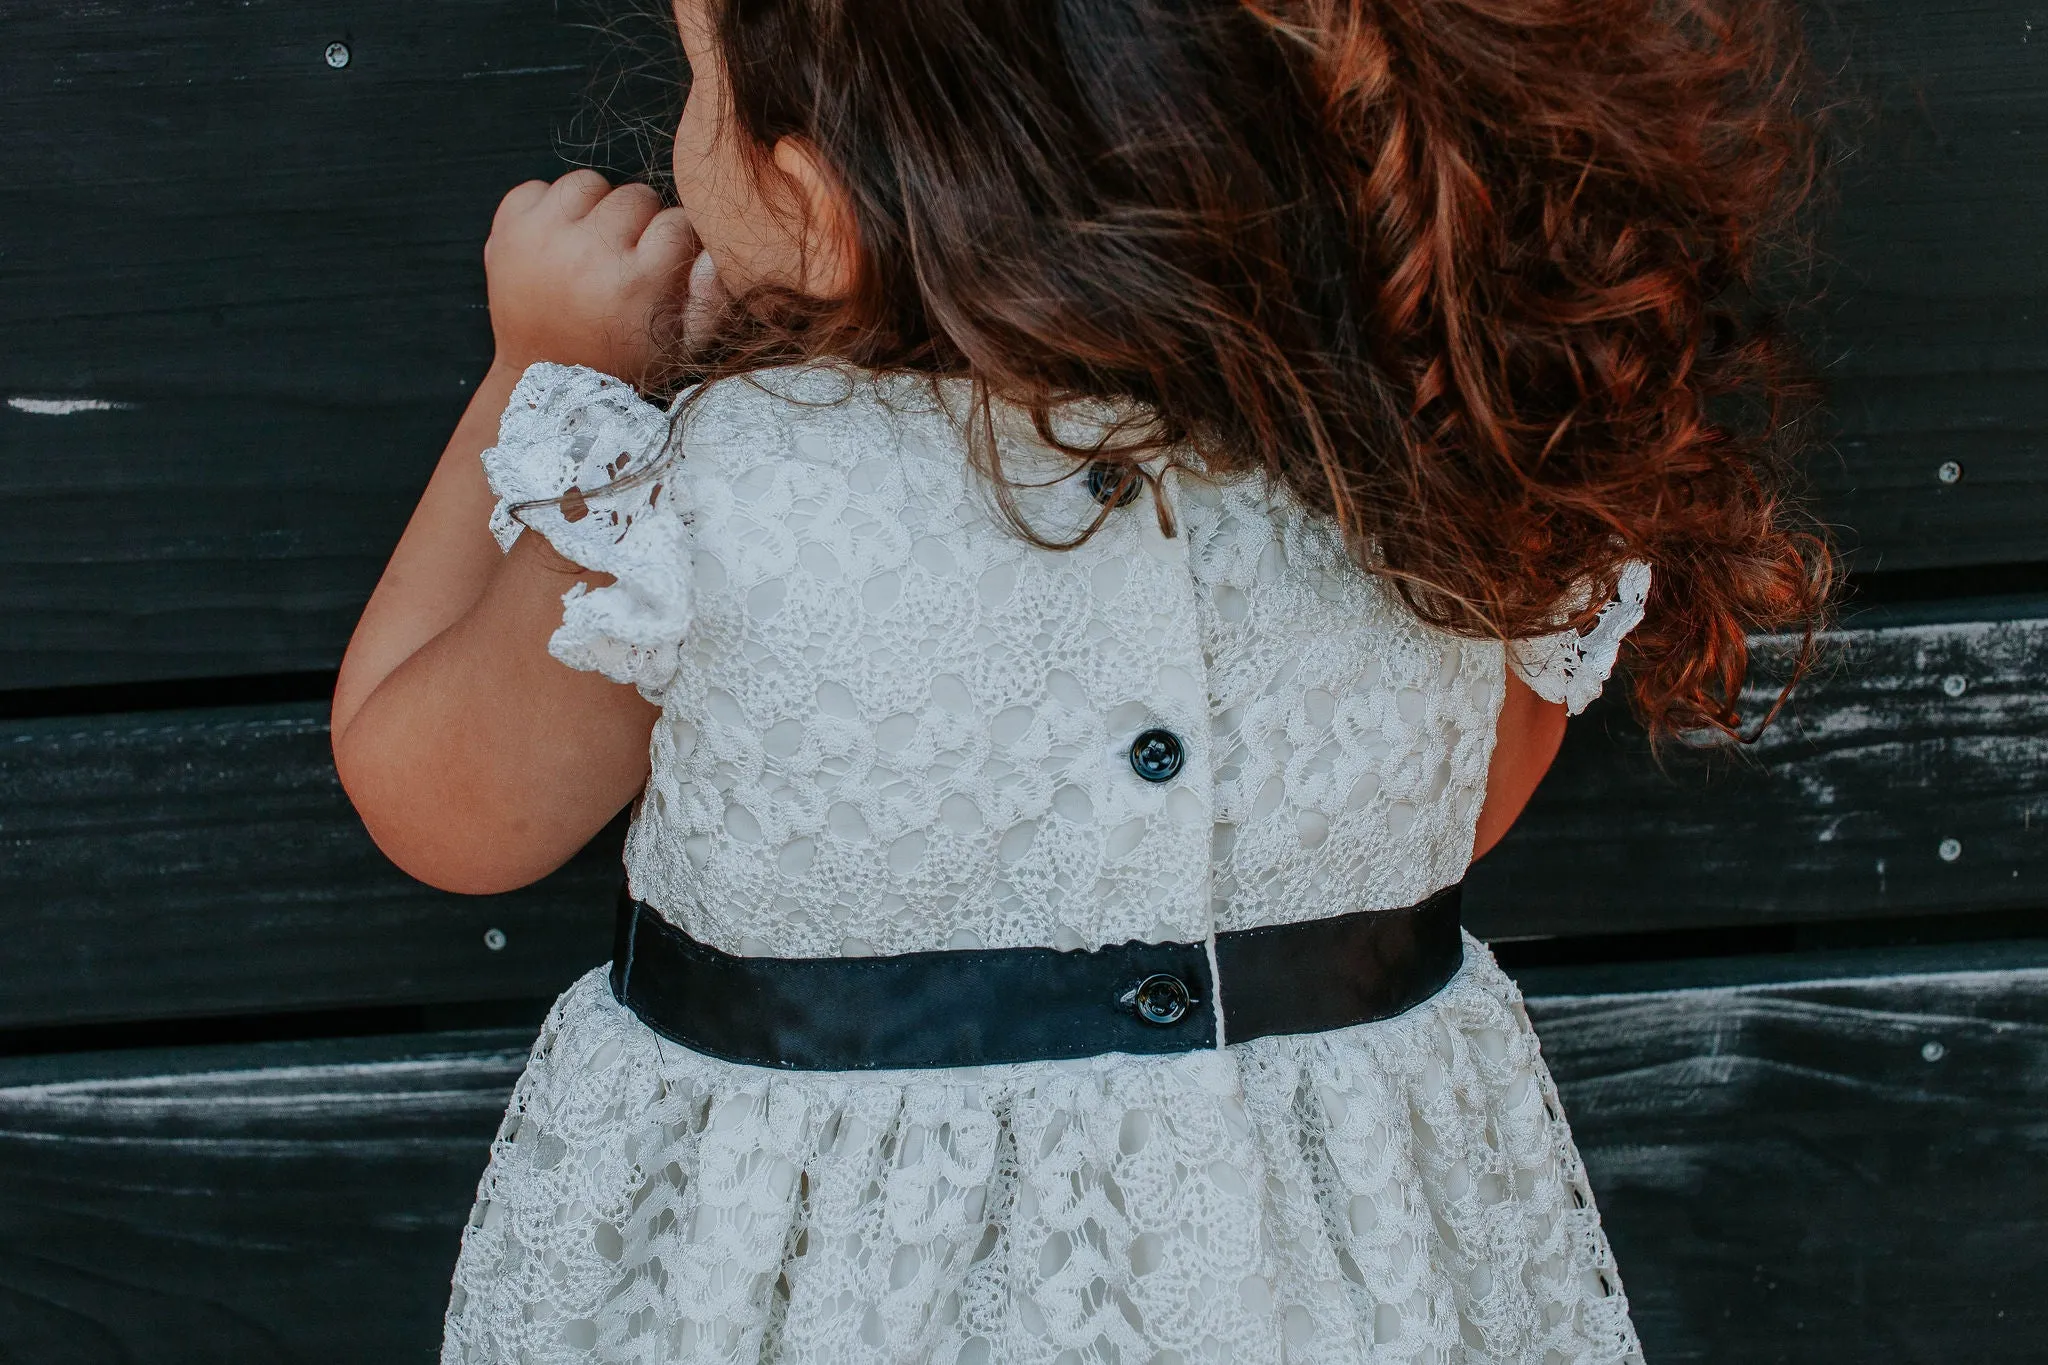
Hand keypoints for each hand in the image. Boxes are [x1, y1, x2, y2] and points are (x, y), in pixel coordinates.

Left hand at [485, 170, 698, 383]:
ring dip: (596, 210)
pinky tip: (556, 244)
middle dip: (639, 224)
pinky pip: (540, 186)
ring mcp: (542, 237)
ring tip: (591, 248)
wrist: (540, 379)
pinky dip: (551, 209)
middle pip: (636, 196)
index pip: (679, 221)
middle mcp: (587, 254)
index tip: (664, 262)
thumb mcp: (680, 348)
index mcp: (635, 284)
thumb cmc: (621, 360)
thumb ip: (712, 303)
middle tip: (626, 259)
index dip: (678, 240)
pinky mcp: (508, 228)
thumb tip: (715, 253)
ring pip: (589, 183)